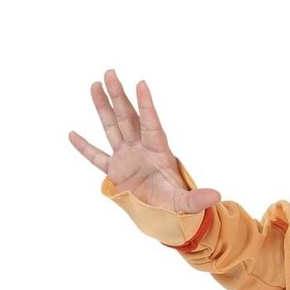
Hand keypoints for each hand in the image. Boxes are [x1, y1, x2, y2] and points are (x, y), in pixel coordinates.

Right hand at [67, 71, 221, 211]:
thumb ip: (198, 199)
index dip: (146, 105)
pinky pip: (96, 157)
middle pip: (128, 117)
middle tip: (111, 72)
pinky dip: (84, 148)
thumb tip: (217, 197)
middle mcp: (140, 149)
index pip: (151, 124)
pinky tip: (72, 135)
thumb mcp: (186, 203)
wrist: (166, 216)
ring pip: (112, 127)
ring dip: (103, 107)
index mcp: (158, 152)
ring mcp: (126, 158)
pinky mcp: (115, 172)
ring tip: (95, 84)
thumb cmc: (178, 206)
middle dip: (119, 96)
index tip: (142, 84)